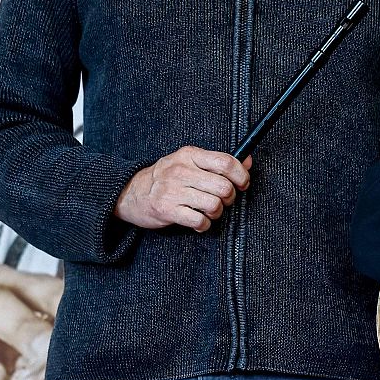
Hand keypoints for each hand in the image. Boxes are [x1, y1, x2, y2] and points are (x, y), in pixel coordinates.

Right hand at [116, 147, 250, 231]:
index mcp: (189, 155)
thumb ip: (218, 162)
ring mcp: (172, 191)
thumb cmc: (167, 178)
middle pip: (223, 186)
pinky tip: (199, 221)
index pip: (226, 162)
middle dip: (229, 197)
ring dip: (217, 213)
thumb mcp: (190, 162)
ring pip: (214, 205)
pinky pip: (199, 221)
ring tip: (209, 211)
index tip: (243, 184)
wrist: (131, 193)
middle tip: (223, 200)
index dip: (241, 175)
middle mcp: (181, 170)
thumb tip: (248, 162)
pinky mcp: (167, 210)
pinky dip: (204, 224)